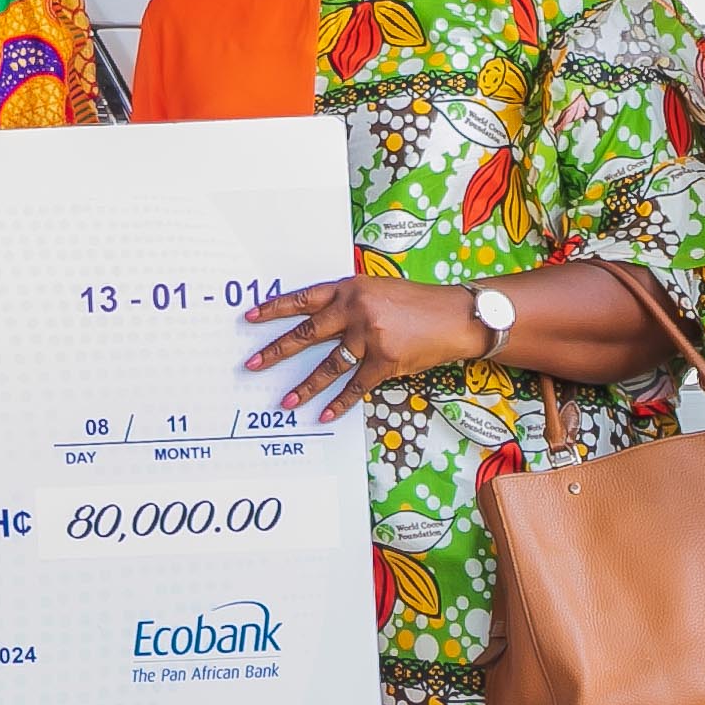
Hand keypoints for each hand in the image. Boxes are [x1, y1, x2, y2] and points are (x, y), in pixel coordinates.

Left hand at [241, 275, 492, 422]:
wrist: (455, 315)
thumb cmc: (416, 301)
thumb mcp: (377, 289)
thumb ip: (349, 301)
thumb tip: (318, 318)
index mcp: (350, 289)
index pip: (304, 299)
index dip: (275, 308)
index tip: (250, 317)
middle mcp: (355, 311)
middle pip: (307, 333)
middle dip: (277, 350)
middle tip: (252, 364)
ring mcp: (370, 337)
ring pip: (328, 366)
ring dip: (304, 387)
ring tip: (285, 402)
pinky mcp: (385, 361)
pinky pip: (355, 386)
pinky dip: (338, 403)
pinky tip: (323, 415)